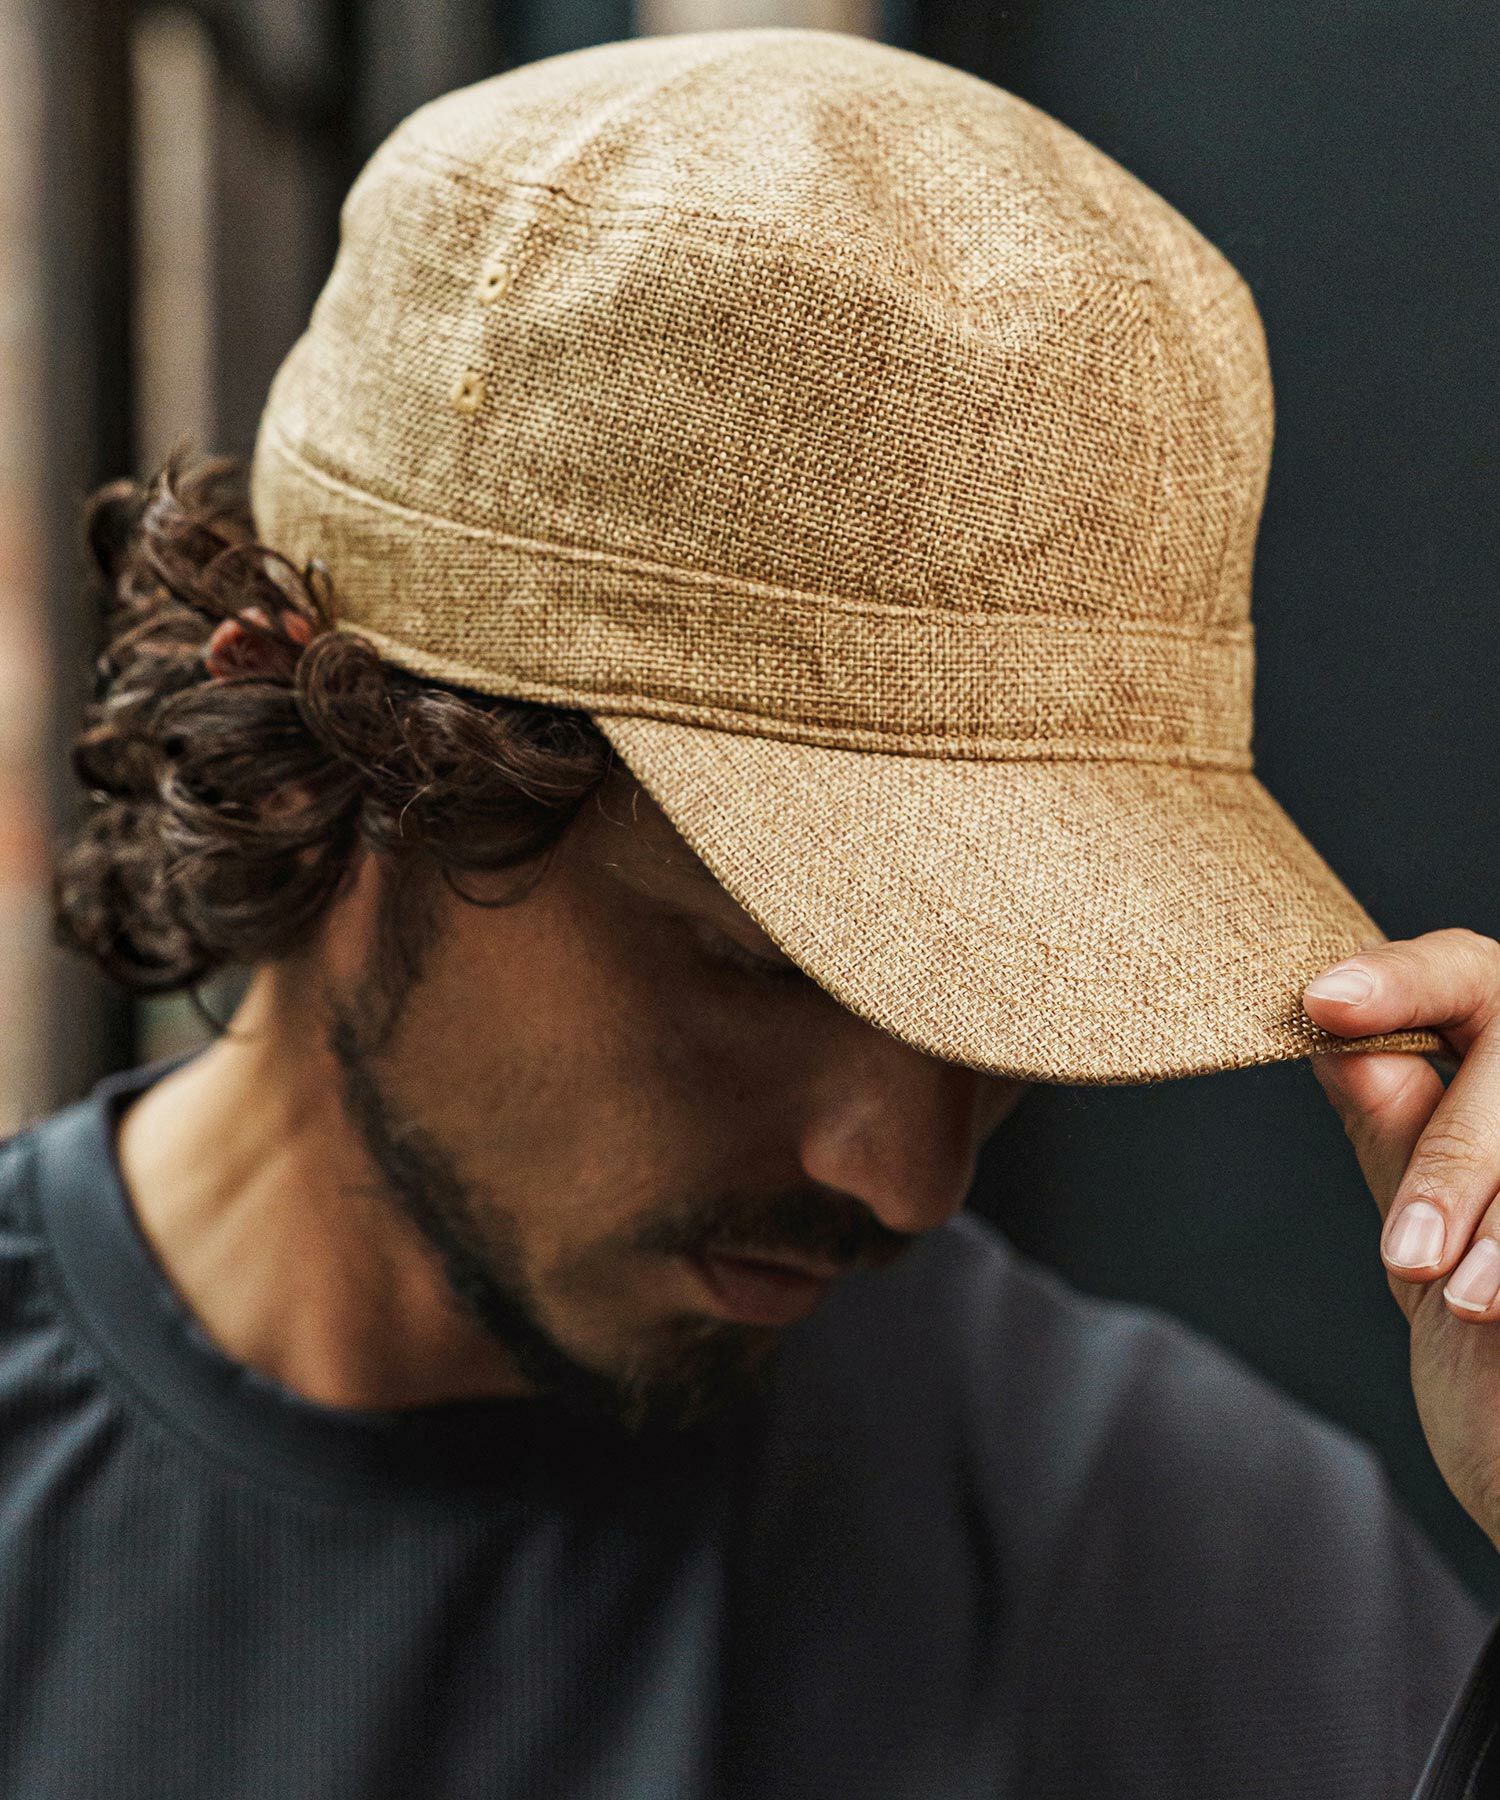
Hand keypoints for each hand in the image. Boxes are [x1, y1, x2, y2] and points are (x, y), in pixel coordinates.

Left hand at [1304, 928, 1499, 1551]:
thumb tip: (1341, 1044)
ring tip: (1468, 1304)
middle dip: (1459, 1160)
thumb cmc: (1496, 1381)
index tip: (1322, 1001)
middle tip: (1411, 1254)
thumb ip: (1402, 1141)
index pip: (1469, 975)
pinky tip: (1499, 1317)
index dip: (1401, 978)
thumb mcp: (1427, 1254)